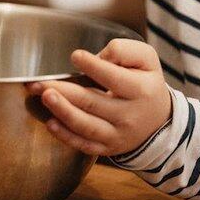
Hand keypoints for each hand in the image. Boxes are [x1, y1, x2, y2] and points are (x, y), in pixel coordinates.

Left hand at [26, 39, 172, 155]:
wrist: (159, 121)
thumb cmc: (145, 83)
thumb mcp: (146, 60)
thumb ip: (124, 51)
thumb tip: (99, 56)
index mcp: (141, 90)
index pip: (114, 78)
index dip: (94, 67)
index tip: (75, 56)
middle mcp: (129, 116)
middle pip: (93, 103)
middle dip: (65, 91)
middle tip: (40, 82)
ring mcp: (117, 135)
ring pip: (86, 126)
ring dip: (62, 111)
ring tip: (45, 97)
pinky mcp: (106, 148)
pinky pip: (84, 145)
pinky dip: (66, 136)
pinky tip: (50, 123)